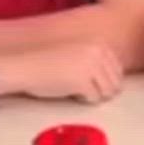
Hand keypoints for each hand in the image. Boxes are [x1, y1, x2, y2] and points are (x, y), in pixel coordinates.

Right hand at [0, 43, 124, 103]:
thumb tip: (118, 83)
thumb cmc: (49, 62)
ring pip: (107, 92)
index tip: (88, 80)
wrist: (25, 66)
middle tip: (83, 88)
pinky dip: (84, 100)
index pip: (119, 71)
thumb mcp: (79, 54)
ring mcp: (92, 66)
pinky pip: (94, 99)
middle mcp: (99, 52)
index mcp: (99, 44)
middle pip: (116, 83)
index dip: (105, 81)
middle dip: (102, 90)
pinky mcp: (83, 81)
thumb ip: (99, 61)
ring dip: (94, 95)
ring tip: (76, 89)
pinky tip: (70, 92)